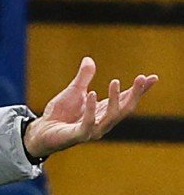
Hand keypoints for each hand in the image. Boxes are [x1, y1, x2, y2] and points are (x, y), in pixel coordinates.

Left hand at [23, 56, 158, 158]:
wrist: (42, 130)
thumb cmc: (60, 114)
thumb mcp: (73, 91)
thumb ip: (83, 78)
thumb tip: (89, 59)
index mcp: (104, 112)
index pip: (126, 101)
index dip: (139, 90)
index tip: (152, 78)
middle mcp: (102, 122)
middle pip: (124, 109)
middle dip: (135, 95)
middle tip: (141, 79)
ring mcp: (92, 130)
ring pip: (110, 117)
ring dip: (115, 99)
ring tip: (115, 81)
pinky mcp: (78, 135)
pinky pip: (88, 122)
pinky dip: (91, 108)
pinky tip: (92, 93)